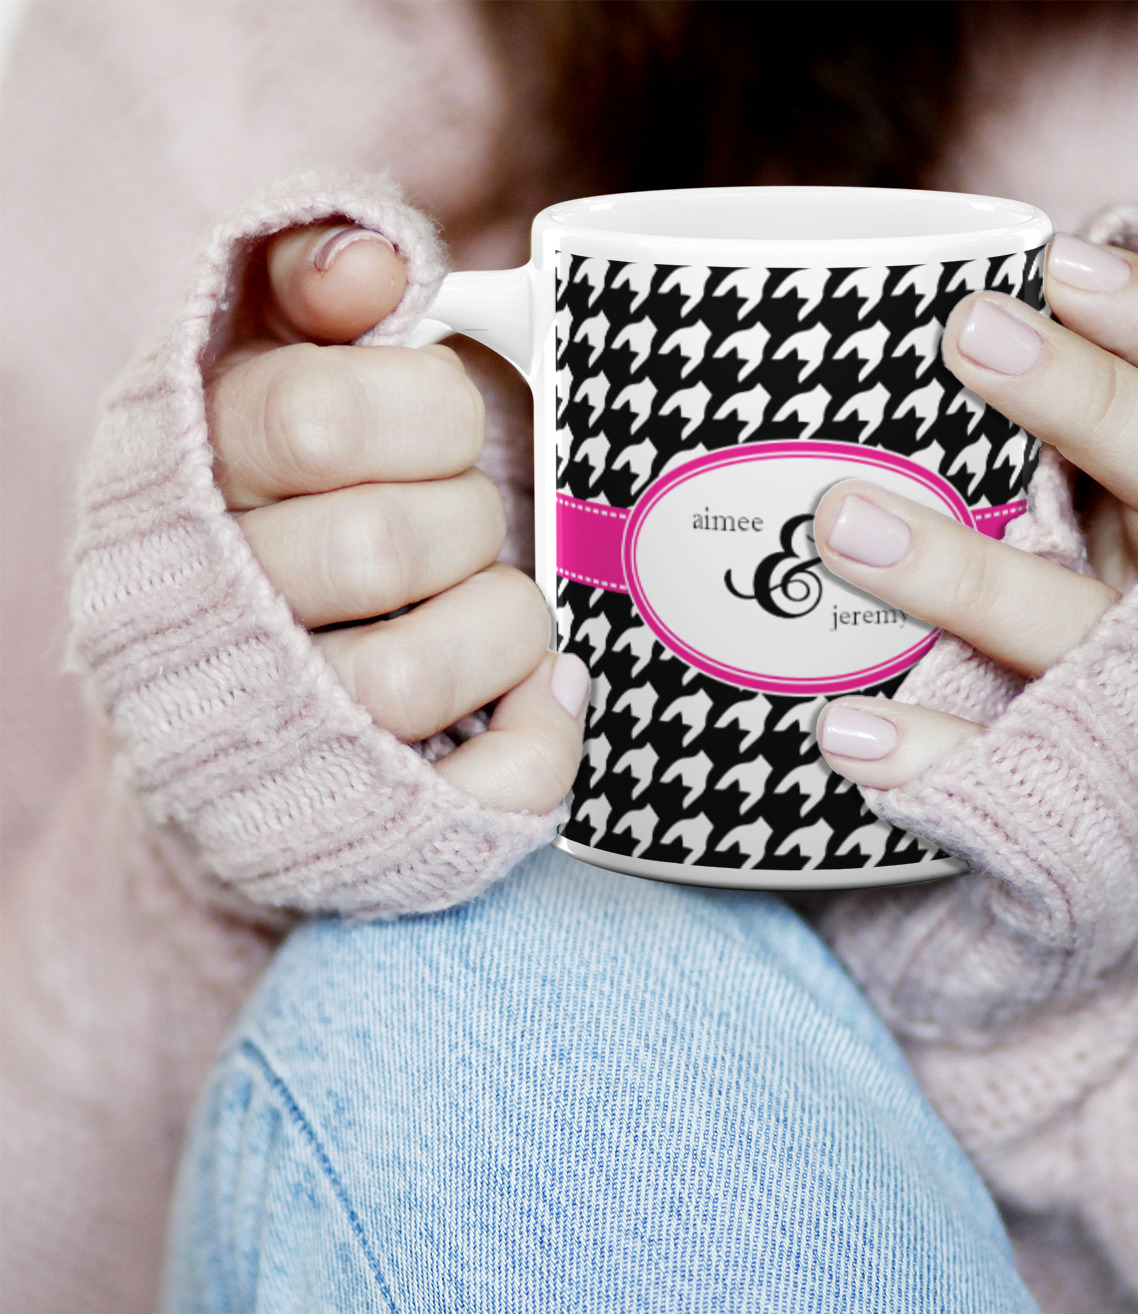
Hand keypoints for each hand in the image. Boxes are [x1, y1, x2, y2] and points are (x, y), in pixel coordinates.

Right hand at [208, 223, 586, 814]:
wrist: (229, 693)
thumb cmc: (287, 506)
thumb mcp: (267, 361)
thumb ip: (308, 280)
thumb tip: (379, 261)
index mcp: (189, 477)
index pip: (320, 415)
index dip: (428, 414)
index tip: (440, 431)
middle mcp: (215, 611)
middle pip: (384, 546)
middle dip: (465, 519)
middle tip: (461, 526)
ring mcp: (286, 732)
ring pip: (420, 673)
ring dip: (500, 624)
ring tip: (485, 606)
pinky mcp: (363, 820)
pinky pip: (487, 791)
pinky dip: (541, 736)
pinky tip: (536, 692)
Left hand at [813, 233, 1137, 789]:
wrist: (1117, 826)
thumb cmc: (1062, 624)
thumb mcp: (1082, 522)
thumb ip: (1041, 440)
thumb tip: (914, 308)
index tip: (1065, 261)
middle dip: (1089, 400)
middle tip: (970, 336)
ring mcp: (1136, 694)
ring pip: (1079, 623)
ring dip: (966, 574)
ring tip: (843, 523)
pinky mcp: (1076, 789)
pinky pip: (1008, 771)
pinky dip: (929, 754)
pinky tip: (848, 732)